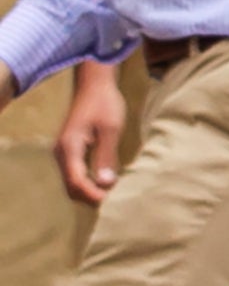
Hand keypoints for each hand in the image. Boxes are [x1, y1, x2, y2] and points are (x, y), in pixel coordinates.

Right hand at [54, 63, 124, 206]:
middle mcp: (61, 152)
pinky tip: (101, 180)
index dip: (90, 193)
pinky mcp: (69, 150)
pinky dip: (85, 179)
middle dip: (88, 194)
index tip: (107, 199)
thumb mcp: (110, 129)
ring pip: (71, 180)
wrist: (95, 85)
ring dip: (87, 188)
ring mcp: (63, 152)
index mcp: (69, 147)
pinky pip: (74, 172)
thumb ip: (106, 156)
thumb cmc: (105, 104)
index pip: (75, 180)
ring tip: (108, 191)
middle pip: (70, 184)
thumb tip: (106, 183)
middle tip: (110, 198)